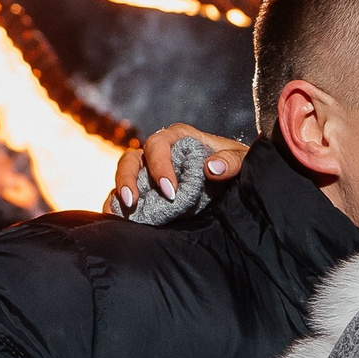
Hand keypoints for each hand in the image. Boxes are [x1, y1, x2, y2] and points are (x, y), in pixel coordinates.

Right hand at [109, 123, 247, 213]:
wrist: (236, 183)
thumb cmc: (236, 165)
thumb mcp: (242, 160)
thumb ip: (231, 161)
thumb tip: (212, 168)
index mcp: (179, 138)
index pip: (158, 144)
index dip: (159, 165)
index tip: (170, 191)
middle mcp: (159, 153)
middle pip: (131, 158)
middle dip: (128, 178)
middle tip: (133, 201)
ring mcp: (149, 172)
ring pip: (124, 175)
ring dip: (119, 191)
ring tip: (123, 210)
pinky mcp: (147, 191)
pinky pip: (125, 195)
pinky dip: (117, 205)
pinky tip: (118, 219)